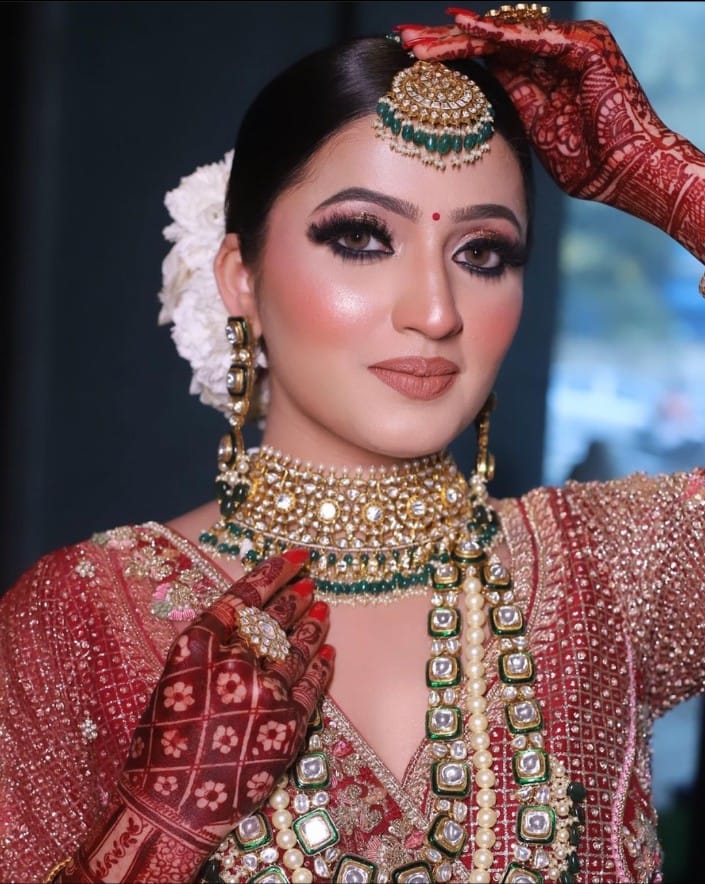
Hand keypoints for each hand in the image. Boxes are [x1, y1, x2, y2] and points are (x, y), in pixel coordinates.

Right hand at [66, 552, 333, 882]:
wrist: (169, 807)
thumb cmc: (163, 744)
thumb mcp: (176, 679)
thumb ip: (211, 648)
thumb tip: (248, 624)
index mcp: (197, 647)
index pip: (244, 596)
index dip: (273, 573)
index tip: (294, 558)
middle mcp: (233, 662)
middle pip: (274, 618)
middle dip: (295, 598)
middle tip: (310, 583)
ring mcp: (264, 692)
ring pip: (299, 647)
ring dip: (312, 627)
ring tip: (321, 610)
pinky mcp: (288, 724)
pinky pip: (313, 684)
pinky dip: (322, 666)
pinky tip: (328, 652)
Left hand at [397, 8, 704, 255]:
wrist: (628, 173)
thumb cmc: (586, 167)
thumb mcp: (530, 138)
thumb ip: (503, 117)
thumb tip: (460, 123)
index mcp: (534, 77)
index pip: (482, 60)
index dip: (446, 58)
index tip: (407, 60)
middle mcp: (549, 54)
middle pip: (487, 41)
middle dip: (443, 41)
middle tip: (403, 37)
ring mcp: (569, 46)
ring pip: (504, 34)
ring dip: (461, 36)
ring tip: (421, 40)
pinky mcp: (586, 47)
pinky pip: (536, 37)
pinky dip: (501, 35)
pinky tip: (467, 29)